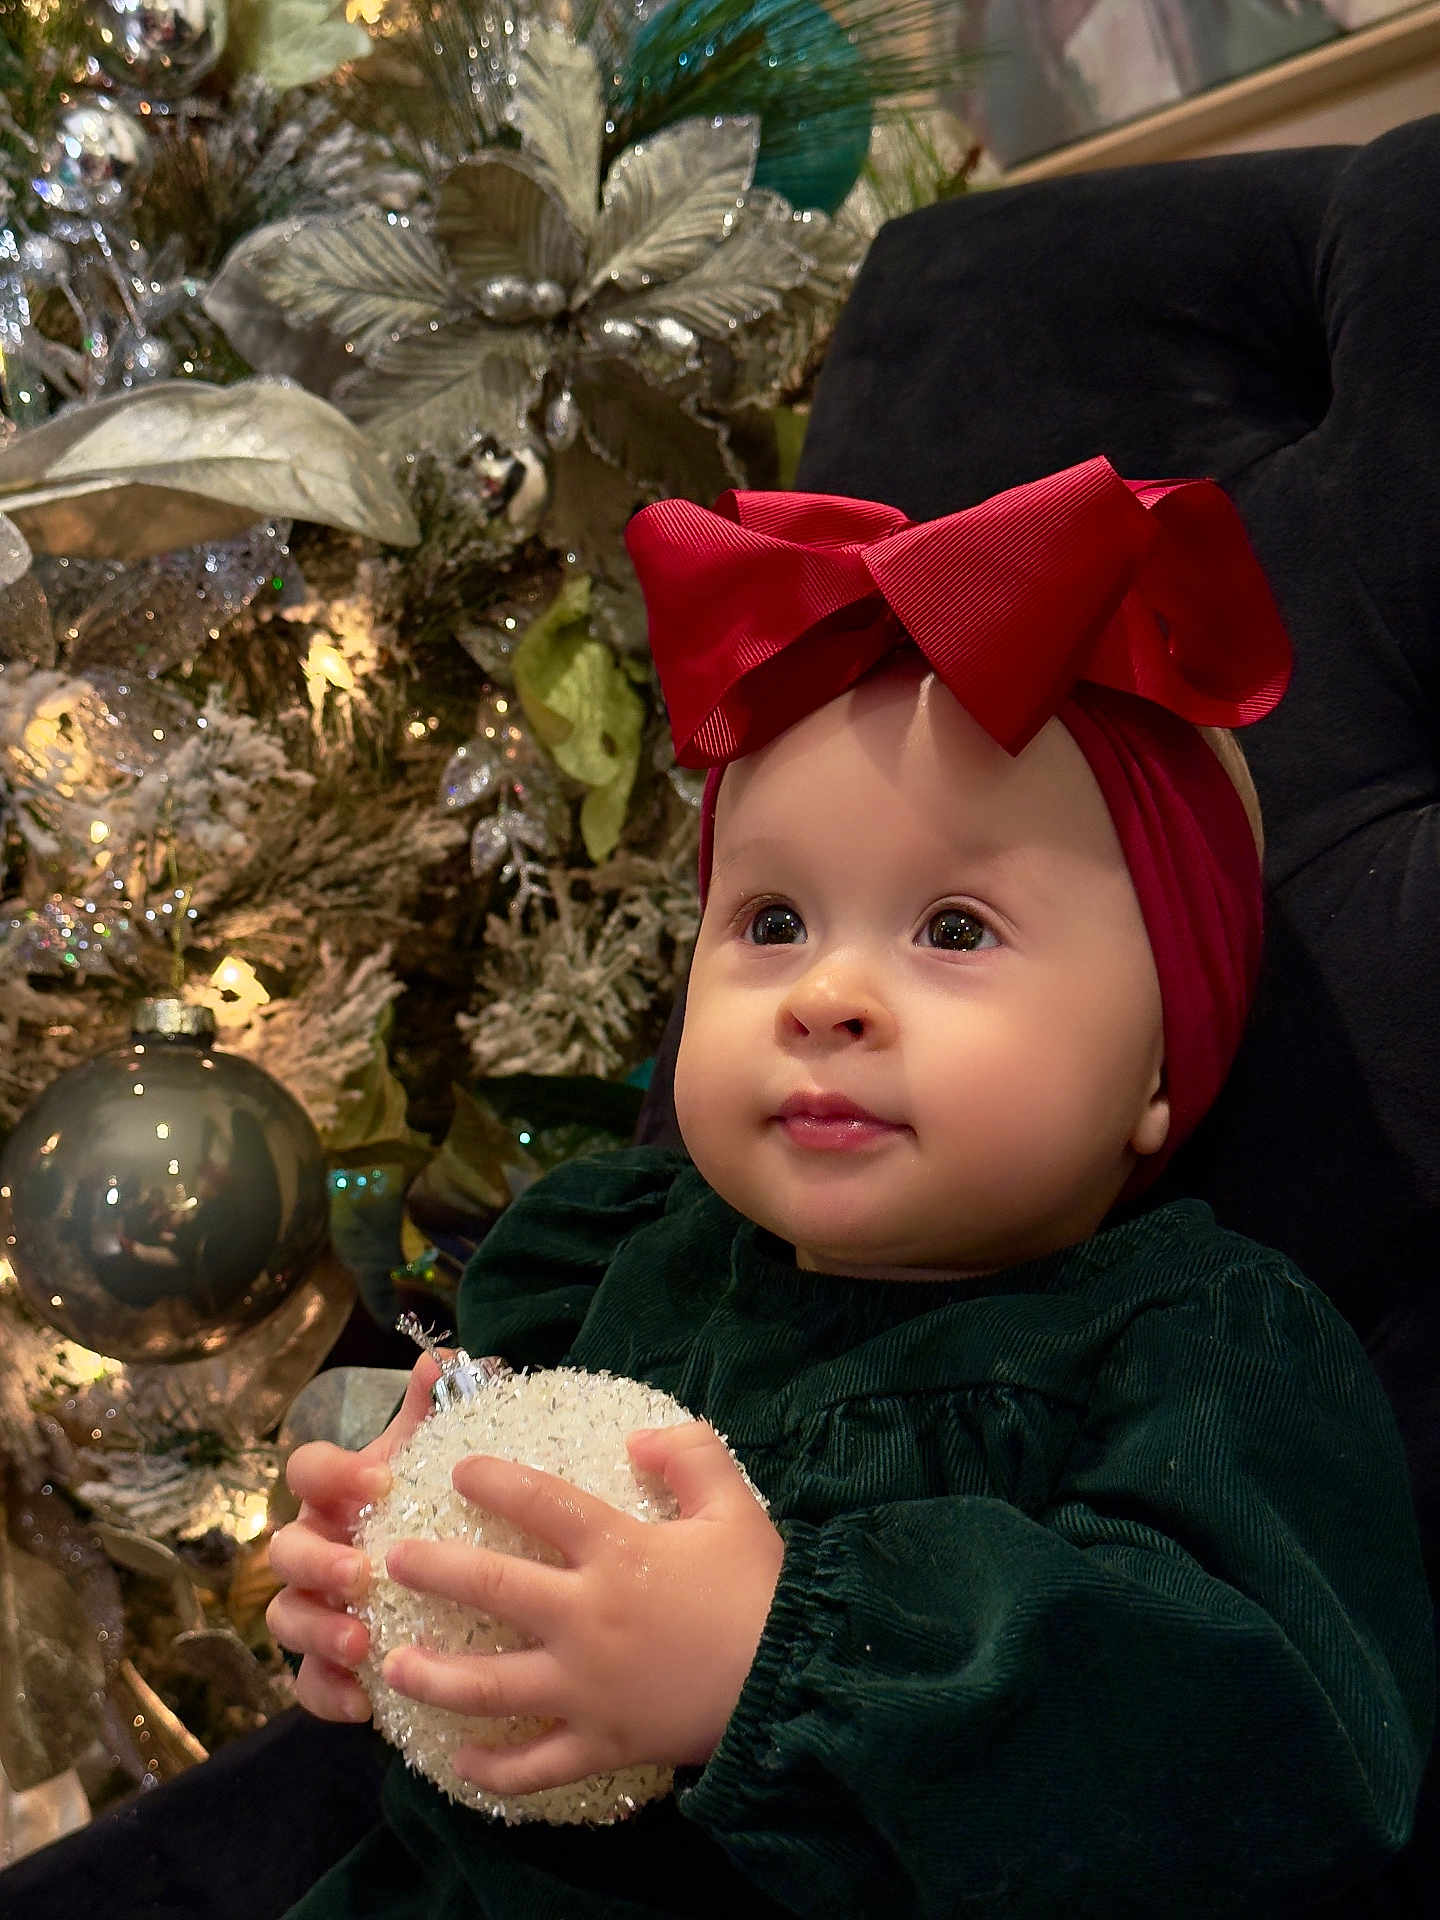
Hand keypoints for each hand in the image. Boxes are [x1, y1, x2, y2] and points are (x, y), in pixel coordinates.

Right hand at [265, 1353, 440, 1722]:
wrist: (458, 1581)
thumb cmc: (434, 1506)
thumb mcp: (437, 1458)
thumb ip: (435, 1409)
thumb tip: (437, 1358)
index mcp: (337, 1494)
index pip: (307, 1470)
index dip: (330, 1475)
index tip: (375, 1483)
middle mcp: (314, 1546)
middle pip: (284, 1551)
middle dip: (316, 1561)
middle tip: (360, 1572)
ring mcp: (314, 1607)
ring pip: (285, 1620)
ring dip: (317, 1632)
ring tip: (362, 1644)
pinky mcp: (327, 1666)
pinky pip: (307, 1687)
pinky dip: (329, 1694)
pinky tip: (364, 1703)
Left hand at [380, 1421, 783, 1795]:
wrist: (792, 1684)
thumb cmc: (762, 1591)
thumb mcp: (735, 1507)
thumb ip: (690, 1456)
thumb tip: (638, 1437)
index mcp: (617, 1553)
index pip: (542, 1503)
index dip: (496, 1482)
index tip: (459, 1472)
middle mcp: (585, 1618)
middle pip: (492, 1588)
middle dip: (434, 1570)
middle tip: (391, 1561)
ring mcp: (586, 1688)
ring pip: (491, 1685)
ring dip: (434, 1675)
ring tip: (390, 1665)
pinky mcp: (600, 1744)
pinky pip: (534, 1767)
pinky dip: (492, 1770)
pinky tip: (457, 1763)